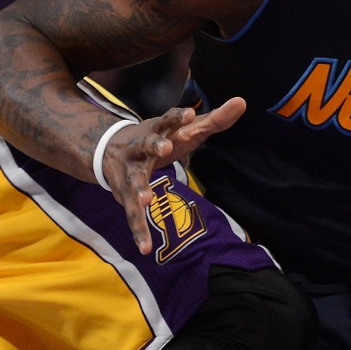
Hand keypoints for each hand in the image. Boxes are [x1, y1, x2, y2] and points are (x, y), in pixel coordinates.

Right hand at [102, 97, 246, 253]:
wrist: (108, 149)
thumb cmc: (159, 137)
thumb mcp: (185, 128)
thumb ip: (215, 119)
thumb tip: (242, 101)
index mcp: (158, 129)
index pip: (168, 119)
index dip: (178, 117)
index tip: (190, 114)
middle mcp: (141, 147)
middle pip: (147, 143)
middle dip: (155, 145)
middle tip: (165, 148)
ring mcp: (131, 172)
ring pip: (135, 180)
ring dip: (140, 189)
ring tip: (146, 199)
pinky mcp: (126, 195)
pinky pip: (132, 214)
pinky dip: (138, 231)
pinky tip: (145, 248)